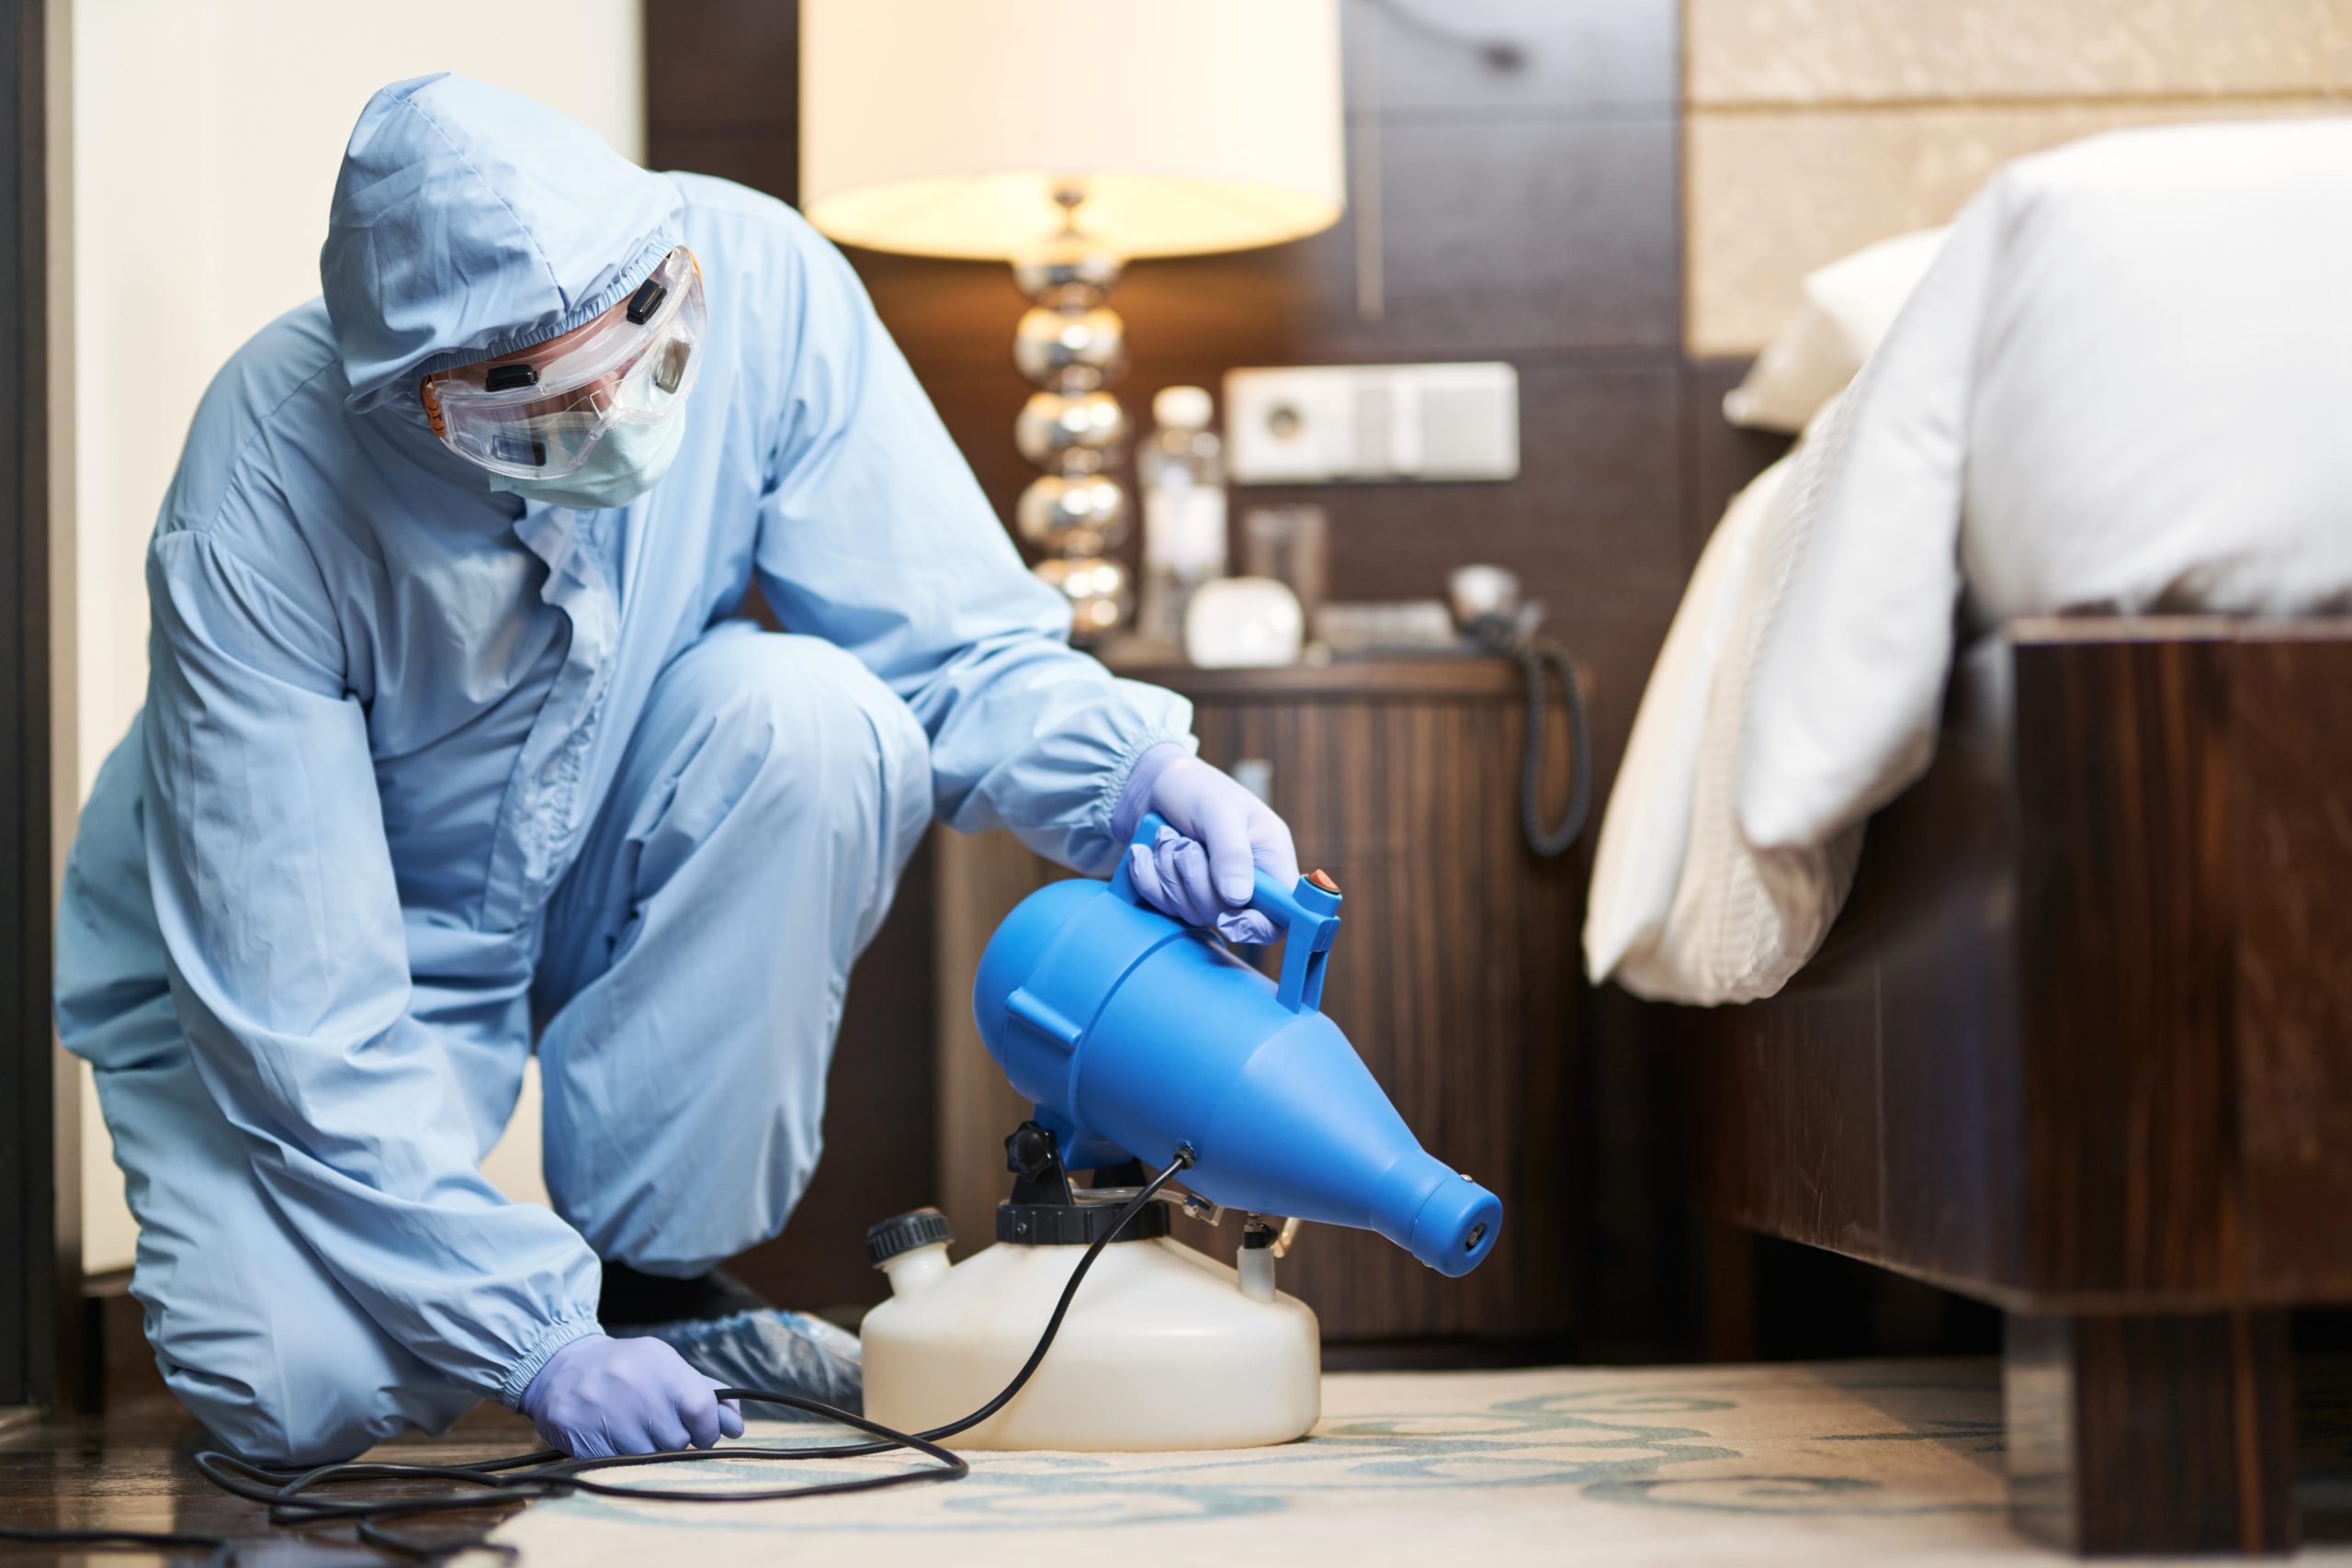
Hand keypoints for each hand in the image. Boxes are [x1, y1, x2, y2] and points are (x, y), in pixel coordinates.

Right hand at [518, 1332, 744, 1457]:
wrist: (561, 1367)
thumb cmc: (626, 1370)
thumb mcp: (666, 1367)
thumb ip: (705, 1393)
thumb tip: (736, 1427)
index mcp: (659, 1364)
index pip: (701, 1406)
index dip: (707, 1429)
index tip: (702, 1433)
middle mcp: (631, 1384)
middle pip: (675, 1439)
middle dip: (673, 1440)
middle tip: (657, 1427)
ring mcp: (602, 1410)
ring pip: (646, 1456)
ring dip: (646, 1451)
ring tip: (631, 1430)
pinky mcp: (578, 1434)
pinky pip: (615, 1464)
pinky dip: (618, 1457)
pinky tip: (610, 1436)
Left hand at [1126, 756, 1299, 943]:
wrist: (1152, 785)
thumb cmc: (1196, 787)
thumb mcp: (1218, 811)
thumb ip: (1232, 853)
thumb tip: (1238, 899)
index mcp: (1271, 859)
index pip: (1282, 914)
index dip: (1259, 926)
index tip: (1229, 918)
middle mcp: (1246, 882)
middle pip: (1227, 917)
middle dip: (1196, 882)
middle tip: (1185, 844)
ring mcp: (1213, 892)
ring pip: (1192, 913)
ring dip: (1169, 874)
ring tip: (1167, 836)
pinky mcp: (1183, 896)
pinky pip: (1164, 907)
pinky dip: (1149, 878)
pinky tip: (1145, 851)